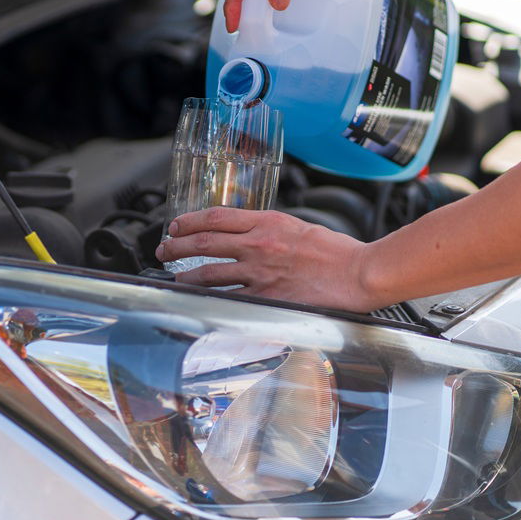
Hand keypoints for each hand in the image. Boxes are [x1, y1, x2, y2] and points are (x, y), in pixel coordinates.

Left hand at [155, 207, 382, 312]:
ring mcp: (260, 273)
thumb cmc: (335, 251)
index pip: (216, 217)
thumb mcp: (297, 227)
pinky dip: (211, 300)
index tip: (176, 225)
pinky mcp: (267, 297)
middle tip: (163, 249)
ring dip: (186, 276)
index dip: (189, 221)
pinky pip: (230, 299)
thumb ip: (269, 230)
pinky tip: (201, 301)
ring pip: (209, 273)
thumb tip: (246, 237)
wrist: (357, 272)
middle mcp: (258, 245)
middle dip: (176, 246)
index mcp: (267, 222)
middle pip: (204, 243)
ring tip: (175, 278)